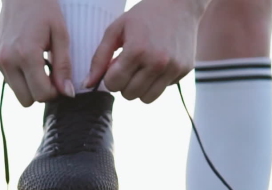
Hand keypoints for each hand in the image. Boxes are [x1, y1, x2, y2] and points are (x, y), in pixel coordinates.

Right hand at [0, 0, 74, 106]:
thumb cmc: (45, 10)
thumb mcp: (61, 35)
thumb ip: (64, 66)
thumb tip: (67, 93)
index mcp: (26, 55)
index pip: (41, 94)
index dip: (54, 92)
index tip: (60, 80)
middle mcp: (8, 60)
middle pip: (26, 100)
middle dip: (40, 92)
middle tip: (50, 75)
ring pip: (17, 92)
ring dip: (29, 85)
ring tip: (38, 64)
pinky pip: (9, 79)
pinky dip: (20, 75)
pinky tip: (27, 58)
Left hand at [86, 0, 209, 102]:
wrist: (180, 4)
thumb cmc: (143, 15)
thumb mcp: (116, 30)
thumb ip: (99, 58)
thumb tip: (87, 85)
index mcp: (137, 51)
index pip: (113, 84)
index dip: (110, 77)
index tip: (114, 65)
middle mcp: (157, 63)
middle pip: (129, 95)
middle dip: (124, 83)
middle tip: (128, 66)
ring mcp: (173, 68)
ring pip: (146, 99)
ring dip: (139, 88)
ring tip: (141, 69)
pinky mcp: (184, 71)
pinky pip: (163, 89)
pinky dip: (157, 81)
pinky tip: (158, 63)